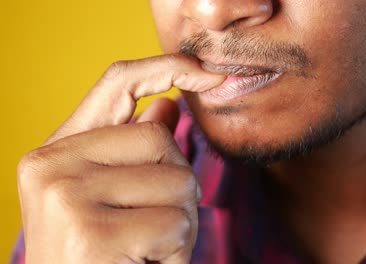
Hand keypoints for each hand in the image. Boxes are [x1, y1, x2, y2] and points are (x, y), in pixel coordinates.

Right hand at [17, 54, 224, 263]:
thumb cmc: (103, 256)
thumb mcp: (114, 196)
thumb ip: (135, 149)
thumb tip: (167, 104)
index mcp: (56, 152)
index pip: (116, 84)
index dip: (166, 68)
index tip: (209, 73)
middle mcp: (50, 166)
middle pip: (159, 139)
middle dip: (177, 182)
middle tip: (153, 224)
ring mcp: (64, 198)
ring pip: (176, 180)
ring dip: (180, 220)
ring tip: (146, 247)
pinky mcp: (89, 235)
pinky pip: (173, 222)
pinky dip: (176, 249)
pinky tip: (146, 263)